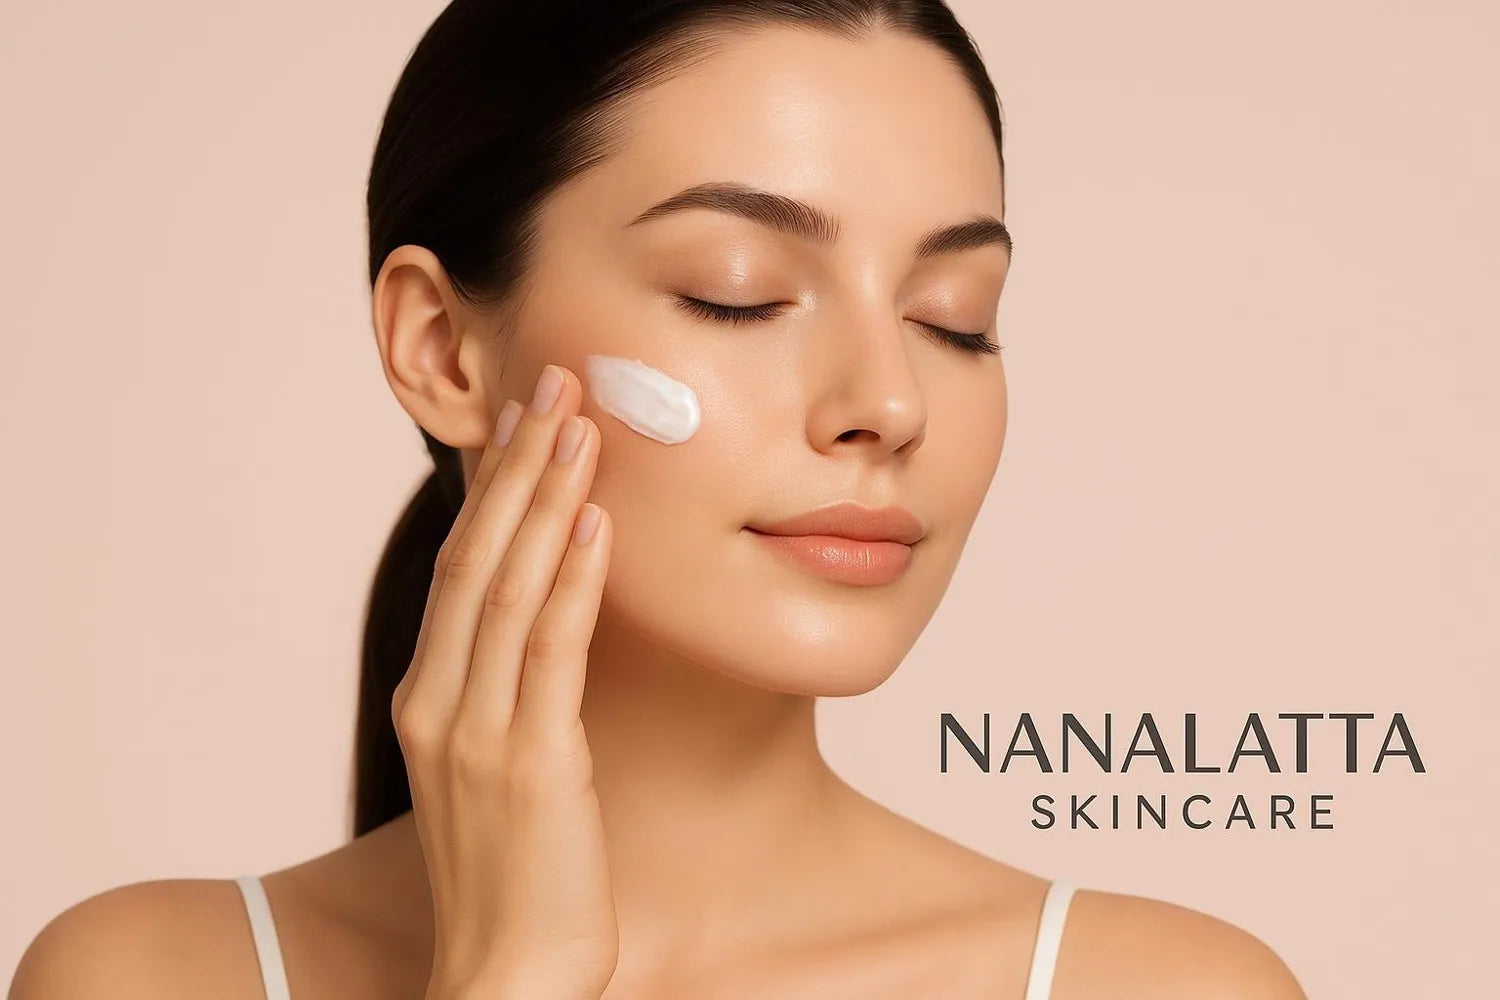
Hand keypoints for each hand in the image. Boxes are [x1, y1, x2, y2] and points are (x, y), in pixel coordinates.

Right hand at [392, 364, 618, 999]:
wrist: (506, 972)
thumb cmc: (511, 874)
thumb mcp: (494, 769)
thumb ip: (507, 696)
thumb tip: (548, 629)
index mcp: (429, 699)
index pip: (459, 568)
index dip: (493, 490)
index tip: (525, 424)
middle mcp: (440, 701)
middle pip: (476, 556)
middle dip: (518, 466)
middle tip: (555, 384)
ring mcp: (480, 730)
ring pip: (510, 587)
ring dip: (547, 499)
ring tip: (581, 424)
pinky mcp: (533, 761)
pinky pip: (551, 651)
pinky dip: (573, 581)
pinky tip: (598, 524)